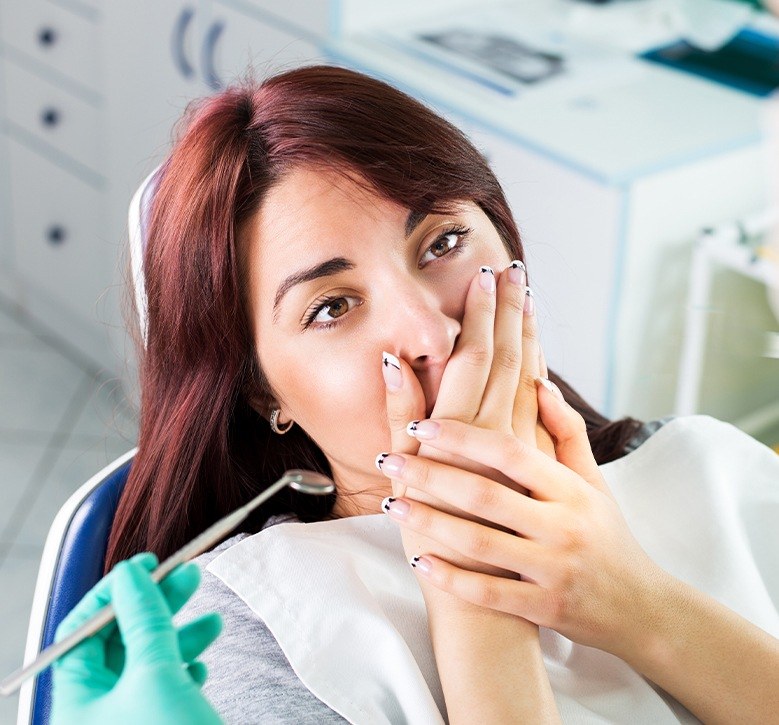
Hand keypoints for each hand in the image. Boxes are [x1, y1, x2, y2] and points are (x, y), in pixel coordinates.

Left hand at [52, 553, 222, 724]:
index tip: (150, 564)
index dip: (115, 591)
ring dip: (182, 636)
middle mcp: (96, 711)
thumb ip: (143, 619)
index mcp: (78, 700)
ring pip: (149, 663)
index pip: (83, 629)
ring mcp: (128, 720)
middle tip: (189, 575)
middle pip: (121, 640)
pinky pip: (164, 689)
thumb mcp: (156, 672)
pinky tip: (200, 667)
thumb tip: (131, 574)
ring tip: (214, 622)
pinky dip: (184, 670)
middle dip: (159, 606)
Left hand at [379, 382, 663, 654]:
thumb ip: (565, 432)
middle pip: (486, 493)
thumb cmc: (608, 535)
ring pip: (481, 542)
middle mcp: (563, 526)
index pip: (510, 452)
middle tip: (389, 460)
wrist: (641, 608)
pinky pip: (490, 594)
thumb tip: (538, 381)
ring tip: (391, 505)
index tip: (422, 423)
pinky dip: (451, 578)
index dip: (462, 435)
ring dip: (430, 523)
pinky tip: (418, 561)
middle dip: (431, 475)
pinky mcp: (545, 608)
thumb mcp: (593, 482)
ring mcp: (554, 569)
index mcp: (571, 489)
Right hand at [382, 261, 552, 582]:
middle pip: (510, 356)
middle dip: (510, 311)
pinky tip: (538, 356)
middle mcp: (499, 431)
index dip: (483, 313)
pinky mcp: (539, 465)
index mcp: (465, 428)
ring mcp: (524, 447)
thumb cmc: (436, 539)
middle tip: (513, 270)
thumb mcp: (408, 475)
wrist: (485, 595)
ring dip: (530, 335)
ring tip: (528, 299)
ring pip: (530, 377)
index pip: (477, 354)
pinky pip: (542, 408)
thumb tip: (396, 359)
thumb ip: (401, 414)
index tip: (489, 274)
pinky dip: (540, 374)